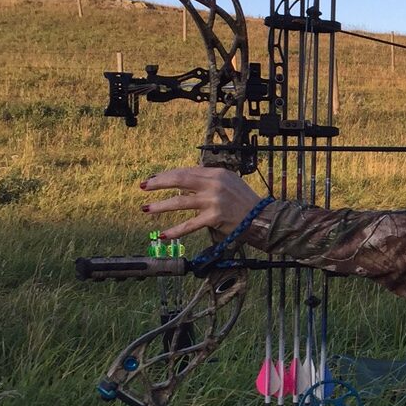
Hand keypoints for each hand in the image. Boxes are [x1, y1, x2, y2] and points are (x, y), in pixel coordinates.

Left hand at [142, 167, 263, 239]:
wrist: (262, 217)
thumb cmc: (244, 201)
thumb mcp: (228, 183)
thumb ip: (209, 181)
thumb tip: (184, 184)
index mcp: (217, 173)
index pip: (187, 171)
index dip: (168, 175)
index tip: (154, 179)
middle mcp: (214, 184)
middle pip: (180, 180)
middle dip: (159, 182)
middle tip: (144, 186)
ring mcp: (213, 201)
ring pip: (180, 202)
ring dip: (161, 206)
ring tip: (146, 209)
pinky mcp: (214, 218)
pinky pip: (190, 225)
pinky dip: (175, 230)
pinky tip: (163, 234)